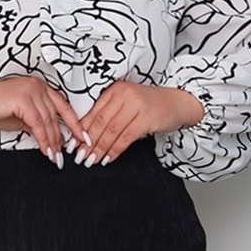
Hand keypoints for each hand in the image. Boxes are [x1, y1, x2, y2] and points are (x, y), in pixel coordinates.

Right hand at [0, 72, 88, 163]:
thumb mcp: (20, 117)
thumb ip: (37, 124)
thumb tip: (51, 138)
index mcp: (40, 87)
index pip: (63, 106)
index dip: (75, 123)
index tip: (82, 137)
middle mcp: (38, 86)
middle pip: (57, 116)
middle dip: (63, 137)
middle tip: (66, 154)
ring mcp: (31, 91)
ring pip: (49, 122)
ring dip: (53, 142)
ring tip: (56, 157)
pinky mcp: (23, 100)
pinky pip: (38, 124)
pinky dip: (43, 140)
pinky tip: (46, 150)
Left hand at [70, 82, 205, 165]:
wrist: (178, 102)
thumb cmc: (150, 105)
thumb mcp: (127, 104)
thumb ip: (109, 114)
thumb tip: (86, 137)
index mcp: (115, 89)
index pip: (92, 112)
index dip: (80, 130)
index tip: (72, 145)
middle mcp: (124, 94)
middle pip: (99, 122)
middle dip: (87, 143)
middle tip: (79, 157)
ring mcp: (135, 105)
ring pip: (111, 131)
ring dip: (99, 149)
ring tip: (91, 161)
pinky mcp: (146, 118)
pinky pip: (125, 137)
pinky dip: (115, 150)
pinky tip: (108, 159)